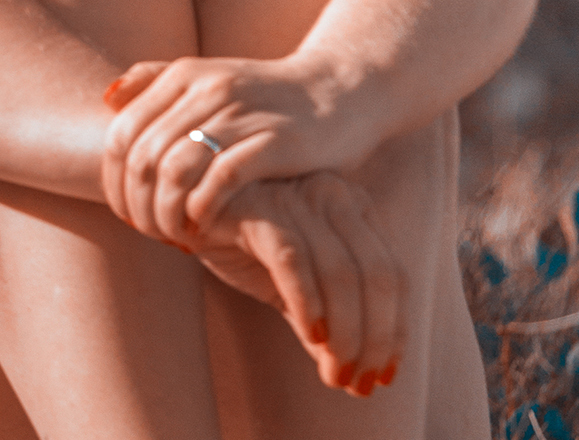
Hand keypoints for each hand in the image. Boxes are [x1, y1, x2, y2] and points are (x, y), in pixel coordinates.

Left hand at [100, 53, 368, 242]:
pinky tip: (205, 227)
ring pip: (174, 169)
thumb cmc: (265, 96)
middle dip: (137, 205)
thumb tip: (108, 97)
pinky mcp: (276, 140)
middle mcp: (208, 87)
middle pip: (143, 157)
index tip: (126, 213)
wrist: (340, 90)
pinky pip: (221, 179)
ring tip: (175, 235)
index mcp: (185, 74)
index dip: (114, 181)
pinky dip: (202, 210)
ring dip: (165, 213)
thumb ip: (158, 81)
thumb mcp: (210, 79)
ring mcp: (242, 112)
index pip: (122, 133)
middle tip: (148, 233)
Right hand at [192, 173, 405, 395]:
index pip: (394, 275)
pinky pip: (294, 259)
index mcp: (352, 206)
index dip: (394, 331)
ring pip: (341, 272)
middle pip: (378, 275)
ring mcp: (297, 196)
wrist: (183, 209)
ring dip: (345, 335)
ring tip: (334, 376)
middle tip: (356, 385)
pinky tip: (310, 336)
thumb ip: (327, 318)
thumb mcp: (296, 284)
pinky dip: (308, 303)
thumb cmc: (244, 241)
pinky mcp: (260, 206)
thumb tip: (355, 376)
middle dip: (374, 340)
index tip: (382, 378)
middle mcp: (332, 193)